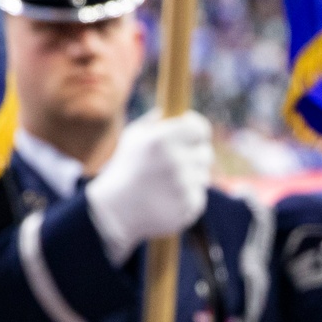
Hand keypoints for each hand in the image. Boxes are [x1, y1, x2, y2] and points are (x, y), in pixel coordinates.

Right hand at [84, 112, 212, 264]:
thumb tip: (178, 111)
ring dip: (190, 177)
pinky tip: (167, 198)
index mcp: (162, 140)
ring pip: (203, 176)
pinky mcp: (190, 206)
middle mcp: (175, 161)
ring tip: (166, 183)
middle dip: (194, 156)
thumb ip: (157, 121)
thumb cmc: (125, 168)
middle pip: (206, 153)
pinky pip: (198, 195)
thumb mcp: (134, 137)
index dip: (198, 131)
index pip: (200, 128)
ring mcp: (184, 186)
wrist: (115, 211)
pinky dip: (187, 196)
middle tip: (177, 162)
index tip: (195, 135)